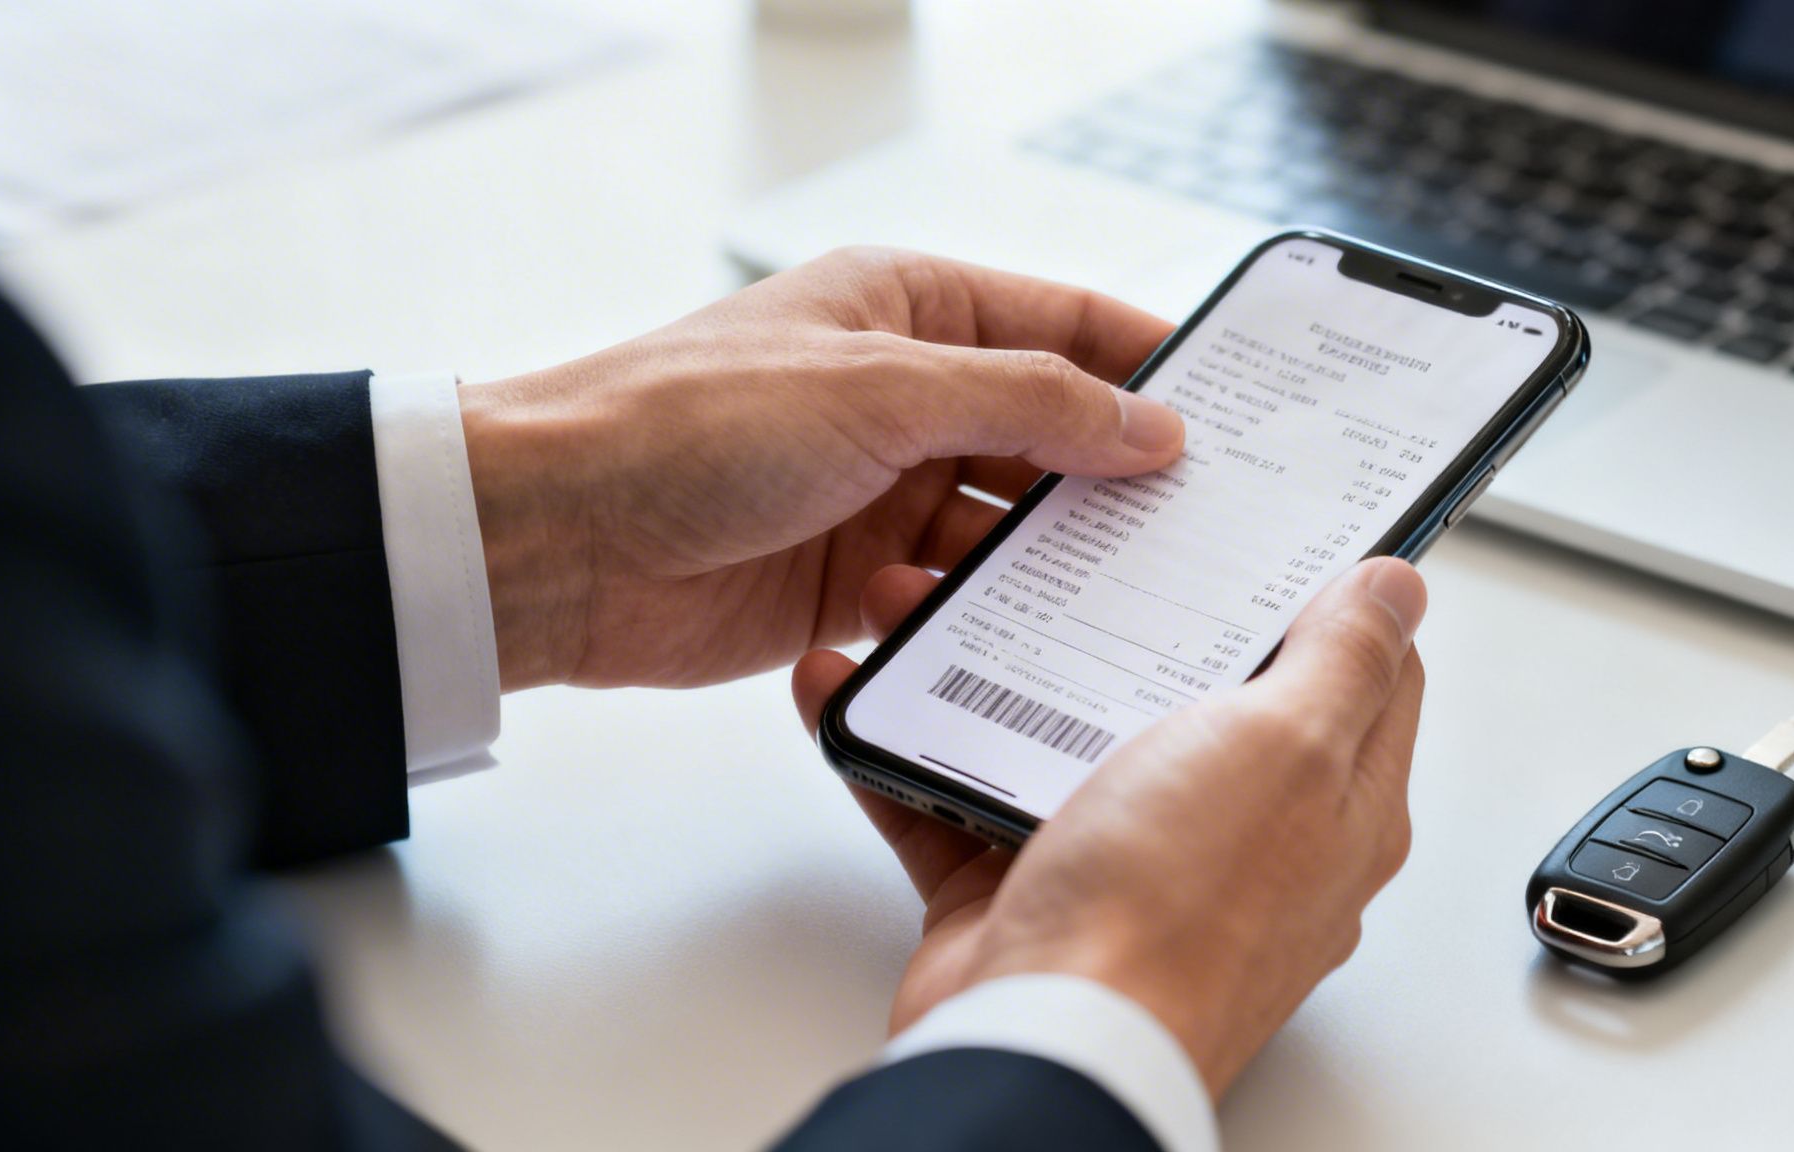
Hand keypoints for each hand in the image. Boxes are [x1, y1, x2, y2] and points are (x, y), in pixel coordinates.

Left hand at [459, 248, 1182, 689]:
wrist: (554, 543)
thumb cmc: (687, 423)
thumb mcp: (880, 389)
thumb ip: (1027, 403)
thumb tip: (1151, 426)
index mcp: (909, 312)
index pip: (1064, 325)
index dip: (1150, 364)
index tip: (1239, 411)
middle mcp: (903, 398)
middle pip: (1047, 437)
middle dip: (1116, 480)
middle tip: (1207, 527)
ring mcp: (880, 494)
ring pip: (1007, 529)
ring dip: (1052, 562)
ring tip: (1131, 596)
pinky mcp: (852, 584)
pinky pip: (952, 602)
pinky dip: (983, 621)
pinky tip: (1023, 645)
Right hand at [792, 557, 1426, 1098]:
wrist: (1045, 1041)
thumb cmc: (1175, 915)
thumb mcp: (1288, 747)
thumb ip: (1345, 660)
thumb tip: (1397, 587)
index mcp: (1331, 801)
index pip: (1356, 673)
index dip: (1323, 593)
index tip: (1271, 527)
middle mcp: (1237, 835)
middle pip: (1193, 691)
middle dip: (1128, 613)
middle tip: (1081, 544)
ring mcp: (1130, 863)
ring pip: (1063, 735)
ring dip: (998, 666)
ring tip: (941, 599)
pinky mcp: (1029, 888)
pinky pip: (963, 798)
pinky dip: (911, 747)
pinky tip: (870, 695)